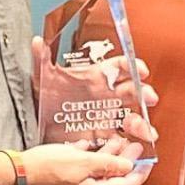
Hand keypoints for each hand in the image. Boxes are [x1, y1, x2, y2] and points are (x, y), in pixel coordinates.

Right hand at [20, 143, 141, 184]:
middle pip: (112, 180)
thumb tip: (128, 166)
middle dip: (125, 162)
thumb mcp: (82, 162)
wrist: (15, 176)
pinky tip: (90, 146)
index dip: (139, 173)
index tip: (149, 160)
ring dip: (108, 158)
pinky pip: (82, 173)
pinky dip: (90, 160)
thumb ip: (107, 164)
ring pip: (97, 175)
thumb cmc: (45, 170)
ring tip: (116, 141)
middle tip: (134, 146)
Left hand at [31, 39, 161, 156]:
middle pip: (133, 91)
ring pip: (133, 116)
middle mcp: (108, 95)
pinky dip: (132, 142)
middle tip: (148, 98)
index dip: (133, 67)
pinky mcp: (106, 134)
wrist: (39, 126)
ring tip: (140, 127)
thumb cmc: (46, 98)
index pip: (120, 67)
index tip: (141, 70)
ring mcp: (109, 115)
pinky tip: (134, 144)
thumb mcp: (42, 78)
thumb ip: (42, 59)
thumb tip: (36, 41)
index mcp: (98, 77)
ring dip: (141, 121)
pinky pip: (124, 138)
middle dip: (144, 93)